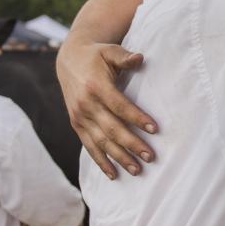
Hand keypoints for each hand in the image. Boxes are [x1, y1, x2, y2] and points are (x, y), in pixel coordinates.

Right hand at [57, 40, 157, 178]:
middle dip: (132, 144)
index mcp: (96, 87)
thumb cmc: (97, 56)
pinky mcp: (77, 125)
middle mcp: (86, 105)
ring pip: (100, 142)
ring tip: (137, 170)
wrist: (69, 60)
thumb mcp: (110, 51)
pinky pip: (89, 146)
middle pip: (111, 128)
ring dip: (119, 157)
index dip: (137, 118)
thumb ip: (125, 57)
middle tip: (150, 157)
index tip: (155, 129)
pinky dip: (101, 161)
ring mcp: (80, 117)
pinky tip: (113, 174)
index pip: (120, 106)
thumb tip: (140, 58)